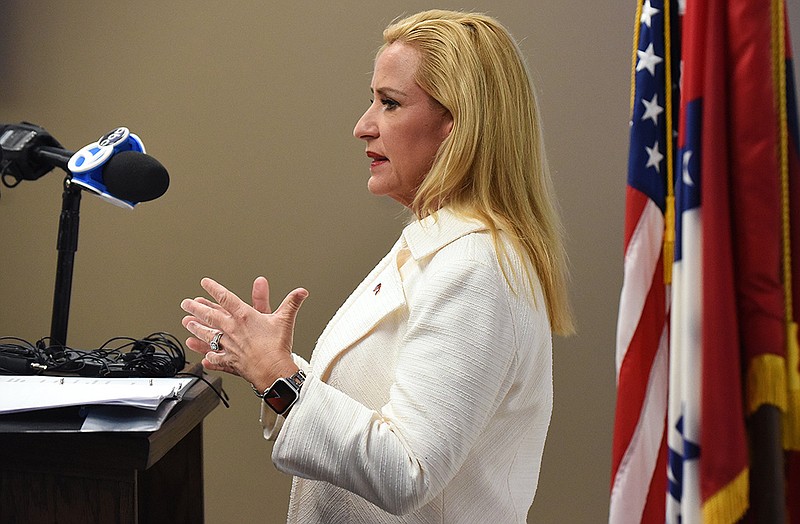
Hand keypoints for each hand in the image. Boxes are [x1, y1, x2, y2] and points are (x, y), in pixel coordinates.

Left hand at [180, 276, 307, 390]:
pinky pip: (215, 358)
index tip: (205, 283)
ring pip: (207, 335)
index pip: (225, 298)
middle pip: (209, 316)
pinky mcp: (229, 361)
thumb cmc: (277, 346)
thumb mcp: (285, 320)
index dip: (214, 289)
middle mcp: (232, 329)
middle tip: (186, 303)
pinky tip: (204, 357)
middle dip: (196, 308)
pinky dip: (209, 358)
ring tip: (187, 323)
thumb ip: (292, 303)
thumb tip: (301, 292)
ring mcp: (228, 346)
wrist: (272, 371)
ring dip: (196, 328)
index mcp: (243, 316)